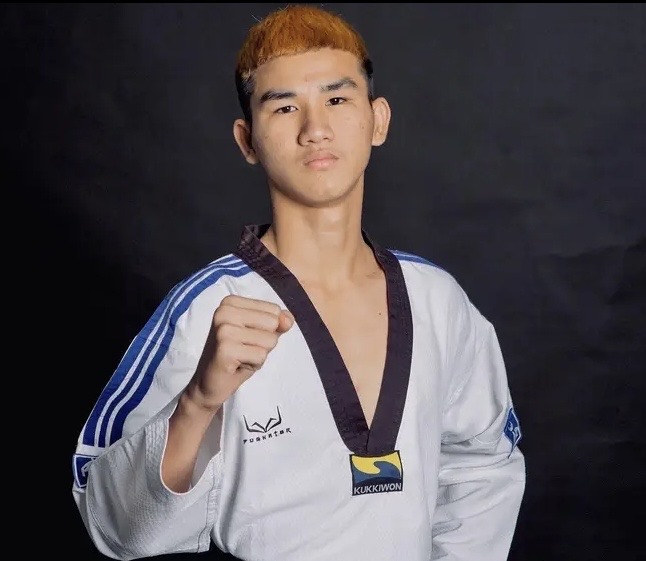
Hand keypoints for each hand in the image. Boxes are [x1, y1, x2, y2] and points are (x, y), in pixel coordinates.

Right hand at [185, 295, 293, 409]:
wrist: (210, 383)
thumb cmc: (237, 356)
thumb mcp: (260, 334)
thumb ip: (277, 322)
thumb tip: (288, 320)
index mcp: (230, 302)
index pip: (274, 310)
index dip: (267, 329)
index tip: (246, 338)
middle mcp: (224, 311)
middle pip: (273, 323)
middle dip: (265, 342)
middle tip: (244, 349)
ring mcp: (223, 329)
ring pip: (269, 340)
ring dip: (260, 354)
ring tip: (241, 357)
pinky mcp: (225, 348)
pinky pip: (261, 355)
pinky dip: (254, 364)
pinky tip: (237, 365)